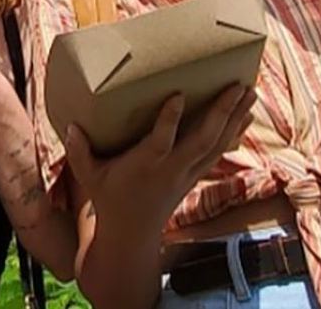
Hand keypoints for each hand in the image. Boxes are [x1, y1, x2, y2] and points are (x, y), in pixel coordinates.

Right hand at [63, 86, 256, 235]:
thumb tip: (70, 125)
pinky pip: (218, 152)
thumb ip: (79, 151)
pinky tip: (246, 115)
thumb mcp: (89, 176)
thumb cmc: (109, 198)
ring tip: (250, 92)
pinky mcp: (194, 175)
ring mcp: (186, 173)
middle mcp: (171, 168)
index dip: (170, 120)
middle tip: (238, 86)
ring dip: (235, 119)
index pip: (160, 141)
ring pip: (216, 144)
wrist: (132, 234)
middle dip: (222, 113)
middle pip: (202, 140)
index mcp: (144, 165)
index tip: (179, 95)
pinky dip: (233, 133)